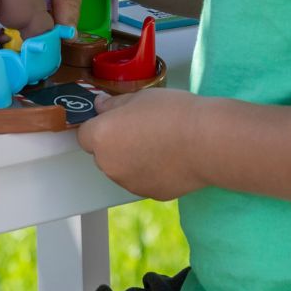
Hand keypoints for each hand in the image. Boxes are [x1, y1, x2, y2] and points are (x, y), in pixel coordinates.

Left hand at [77, 89, 205, 200]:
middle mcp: (109, 165)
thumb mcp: (138, 97)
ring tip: (157, 141)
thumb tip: (101, 106)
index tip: (114, 119)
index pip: (84, 135)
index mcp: (100, 137)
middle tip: (138, 127)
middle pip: (102, 154)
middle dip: (114, 143)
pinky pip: (141, 180)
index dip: (99, 126)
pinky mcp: (149, 194)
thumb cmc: (171, 113)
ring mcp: (129, 182)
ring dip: (130, 159)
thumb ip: (114, 104)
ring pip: (121, 169)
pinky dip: (149, 171)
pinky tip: (167, 157)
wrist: (206, 141)